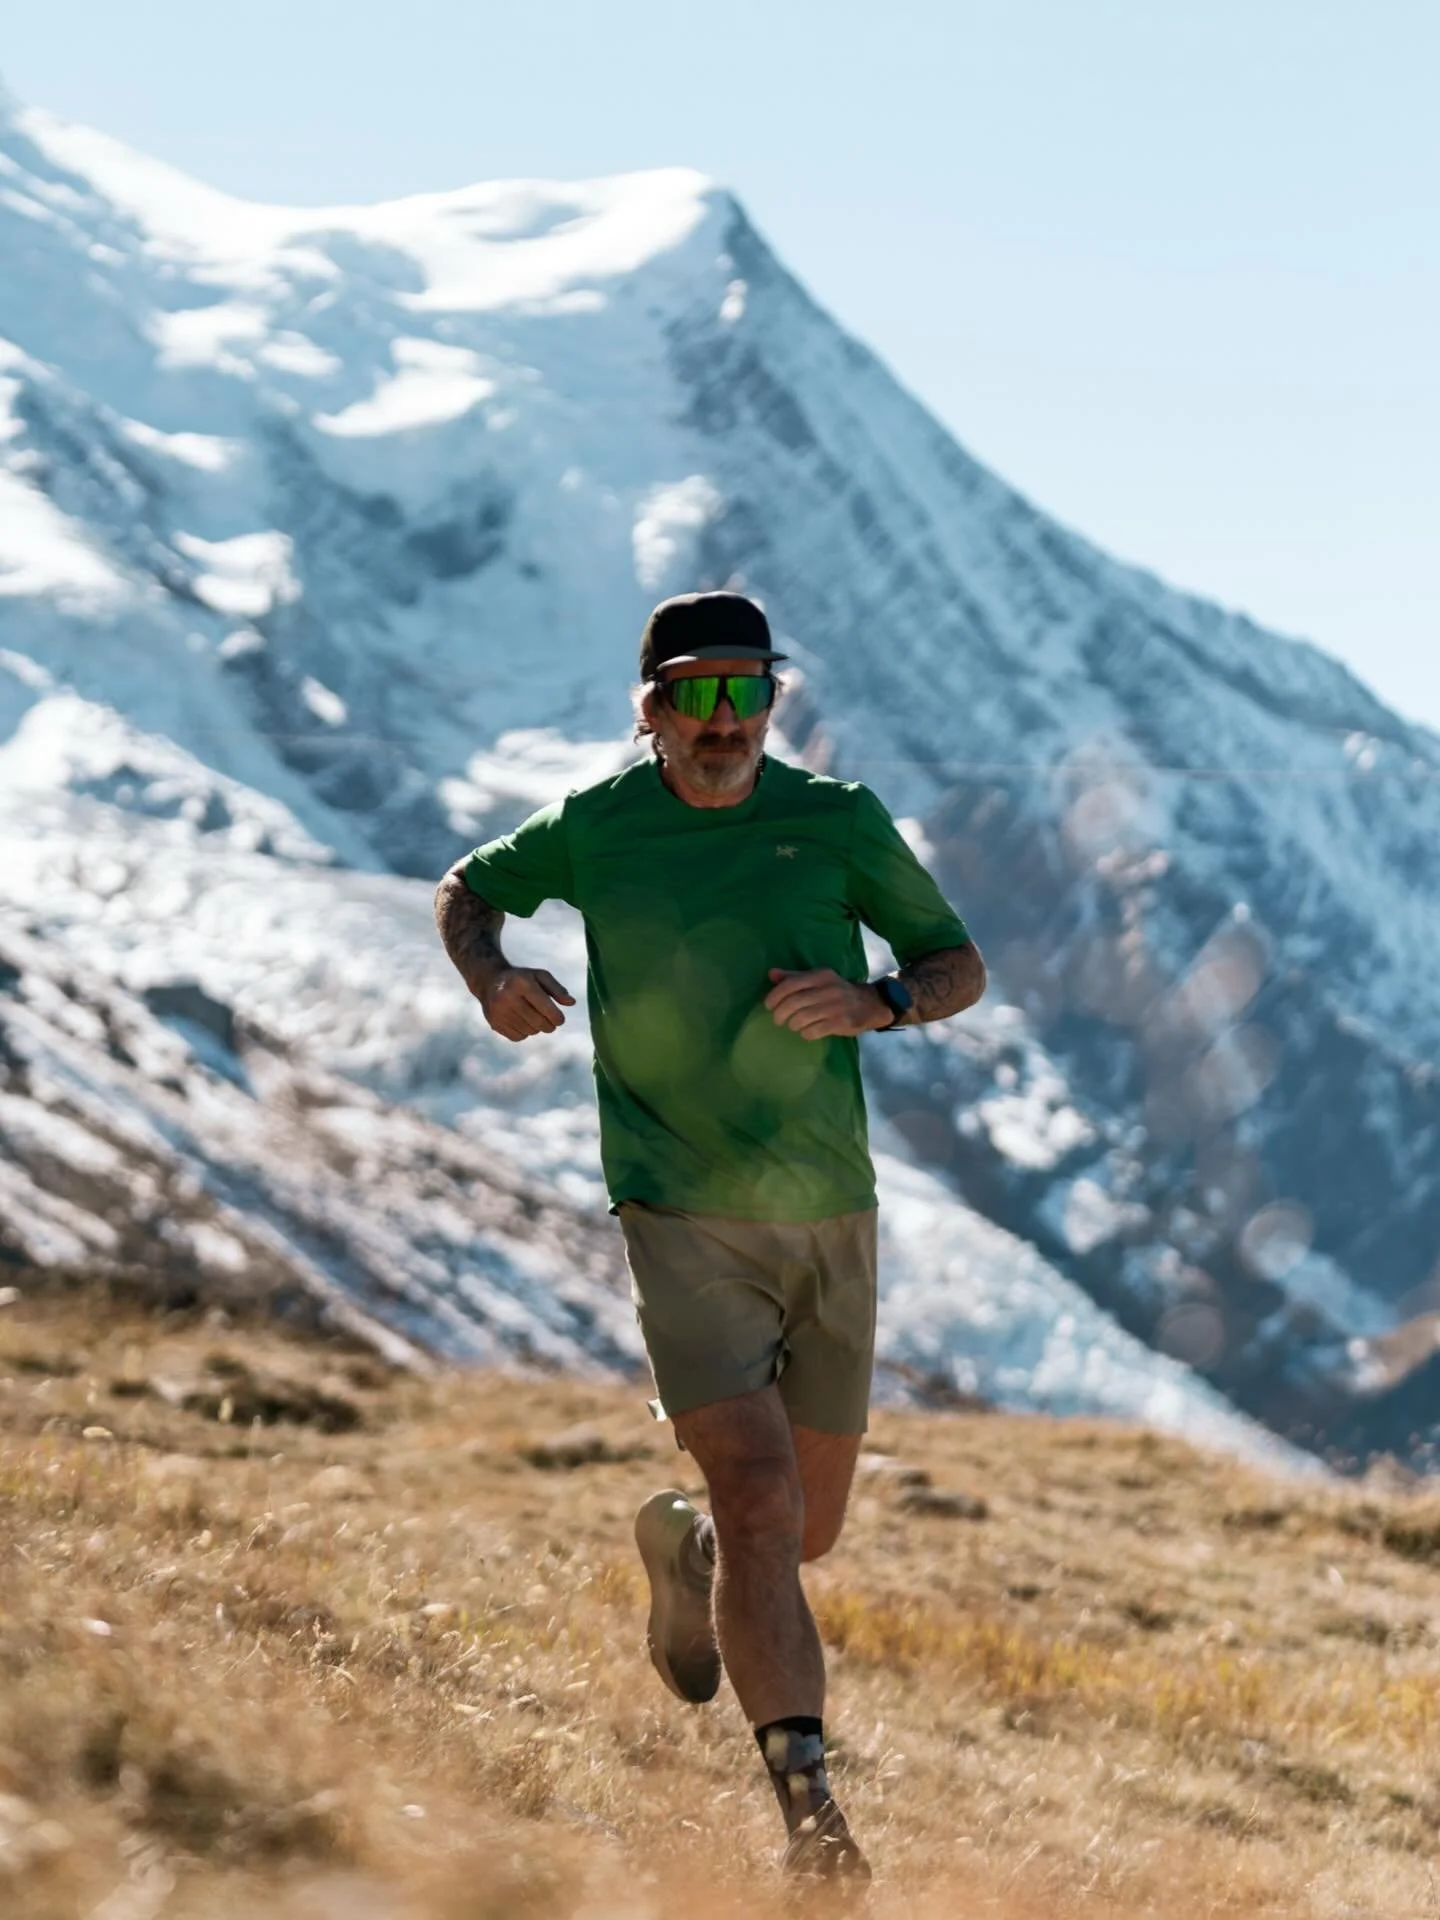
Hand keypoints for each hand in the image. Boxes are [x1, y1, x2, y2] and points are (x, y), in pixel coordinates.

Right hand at [478, 967, 575, 1041]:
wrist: (489, 982)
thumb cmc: (522, 979)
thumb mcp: (540, 976)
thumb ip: (557, 989)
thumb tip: (572, 1003)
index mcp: (522, 983)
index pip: (546, 1008)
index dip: (557, 1018)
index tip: (560, 1019)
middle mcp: (508, 997)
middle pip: (539, 1023)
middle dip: (549, 1025)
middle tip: (550, 1022)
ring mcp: (499, 1011)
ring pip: (530, 1031)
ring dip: (537, 1028)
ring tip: (533, 1017)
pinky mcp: (494, 1023)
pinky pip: (519, 1037)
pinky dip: (525, 1033)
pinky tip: (521, 1021)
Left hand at [763, 967, 889, 1039]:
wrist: (870, 1004)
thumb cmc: (837, 991)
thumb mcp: (818, 980)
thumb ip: (795, 977)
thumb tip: (771, 973)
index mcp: (821, 976)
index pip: (790, 984)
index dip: (775, 996)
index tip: (768, 1005)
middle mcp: (828, 989)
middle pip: (794, 1003)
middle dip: (780, 1014)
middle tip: (777, 1019)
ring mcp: (836, 1007)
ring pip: (802, 1019)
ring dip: (793, 1025)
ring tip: (794, 1025)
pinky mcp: (841, 1023)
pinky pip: (814, 1031)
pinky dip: (805, 1033)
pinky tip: (807, 1032)